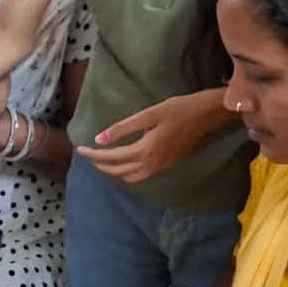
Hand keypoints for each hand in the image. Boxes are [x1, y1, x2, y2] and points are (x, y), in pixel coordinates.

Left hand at [78, 92, 217, 182]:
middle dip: (100, 165)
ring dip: (113, 172)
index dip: (94, 155)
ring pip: (130, 177)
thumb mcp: (148, 114)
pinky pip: (141, 175)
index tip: (80, 149)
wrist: (207, 116)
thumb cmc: (178, 109)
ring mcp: (160, 167)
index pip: (112, 157)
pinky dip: (127, 173)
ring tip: (101, 161)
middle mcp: (151, 164)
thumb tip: (99, 139)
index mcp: (145, 150)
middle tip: (87, 156)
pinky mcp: (166, 165)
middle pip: (119, 171)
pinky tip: (123, 163)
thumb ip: (123, 128)